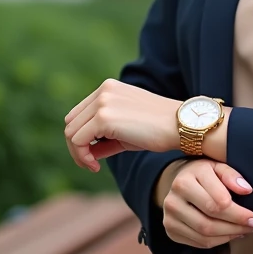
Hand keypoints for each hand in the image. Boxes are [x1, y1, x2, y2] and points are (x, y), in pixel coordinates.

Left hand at [63, 79, 179, 170]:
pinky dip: (82, 157)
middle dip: (77, 146)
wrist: (181, 125)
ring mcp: (102, 103)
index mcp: (108, 88)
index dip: (82, 137)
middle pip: (71, 122)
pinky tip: (95, 166)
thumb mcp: (126, 130)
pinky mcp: (104, 118)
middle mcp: (103, 91)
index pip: (80, 113)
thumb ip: (104, 136)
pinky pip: (78, 141)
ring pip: (71, 132)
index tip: (94, 155)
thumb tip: (85, 153)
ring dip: (78, 153)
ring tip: (93, 166)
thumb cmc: (159, 130)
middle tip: (91, 163)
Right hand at [160, 160, 252, 248]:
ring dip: (229, 236)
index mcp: (185, 180)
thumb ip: (231, 175)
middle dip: (236, 227)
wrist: (179, 181)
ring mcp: (169, 216)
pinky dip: (218, 241)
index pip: (218, 203)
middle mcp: (173, 199)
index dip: (240, 214)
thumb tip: (246, 190)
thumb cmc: (203, 174)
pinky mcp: (170, 229)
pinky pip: (198, 242)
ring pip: (204, 235)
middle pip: (209, 222)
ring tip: (243, 231)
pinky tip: (229, 234)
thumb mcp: (217, 166)